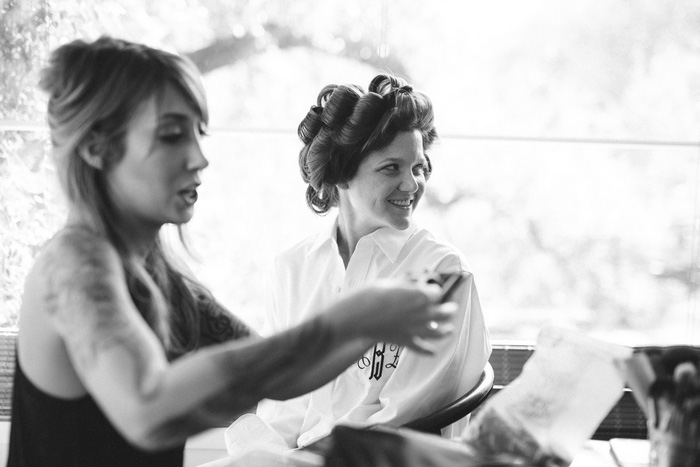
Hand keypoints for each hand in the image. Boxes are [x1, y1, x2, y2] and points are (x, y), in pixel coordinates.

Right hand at [333, 279, 456, 354]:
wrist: (358, 315)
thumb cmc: (372, 295)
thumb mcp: (391, 283)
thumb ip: (407, 284)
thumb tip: (415, 282)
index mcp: (421, 295)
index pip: (438, 292)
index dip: (437, 289)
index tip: (435, 288)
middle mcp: (422, 313)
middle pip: (444, 312)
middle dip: (449, 309)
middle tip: (452, 307)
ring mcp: (415, 329)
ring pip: (438, 332)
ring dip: (446, 331)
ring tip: (450, 329)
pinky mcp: (405, 340)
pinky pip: (421, 348)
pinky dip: (428, 350)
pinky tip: (433, 352)